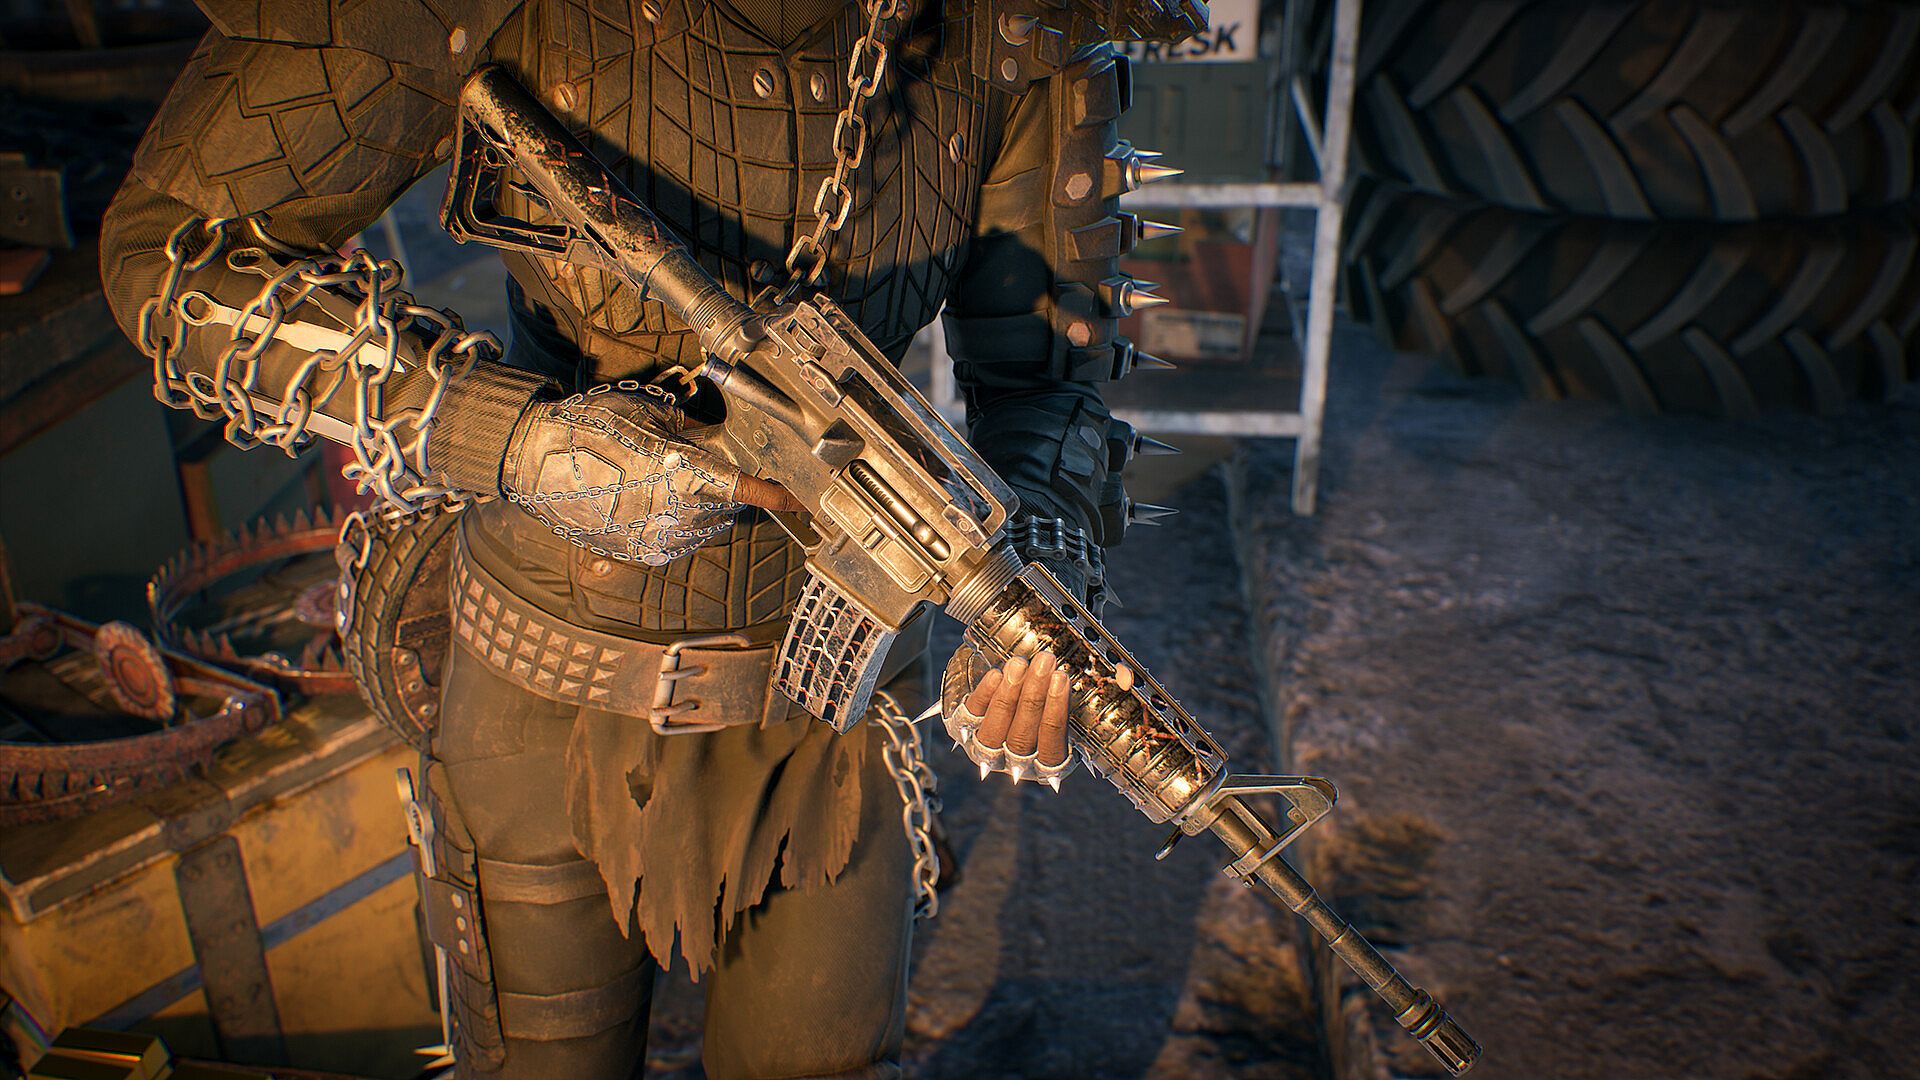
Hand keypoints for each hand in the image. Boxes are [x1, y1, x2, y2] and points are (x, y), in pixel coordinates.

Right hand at [500, 385, 799, 563]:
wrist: (534, 463)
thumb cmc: (591, 430)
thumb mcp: (652, 417)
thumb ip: (697, 434)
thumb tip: (723, 441)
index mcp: (688, 474)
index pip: (753, 490)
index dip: (782, 494)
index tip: (802, 498)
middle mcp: (680, 513)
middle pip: (730, 507)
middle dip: (725, 488)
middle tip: (696, 463)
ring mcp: (660, 539)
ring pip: (707, 526)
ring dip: (701, 507)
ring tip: (662, 479)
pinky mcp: (643, 554)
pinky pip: (679, 540)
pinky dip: (676, 523)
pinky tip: (646, 499)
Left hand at [936, 643, 1129, 790]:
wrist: (1008, 681)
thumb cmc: (1051, 687)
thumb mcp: (1075, 688)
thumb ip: (1104, 682)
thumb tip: (1127, 676)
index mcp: (1049, 762)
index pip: (1052, 746)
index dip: (1056, 713)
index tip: (1062, 678)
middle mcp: (1016, 762)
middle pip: (1024, 736)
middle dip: (1034, 696)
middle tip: (1045, 661)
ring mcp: (987, 748)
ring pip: (997, 731)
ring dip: (1009, 696)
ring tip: (1019, 664)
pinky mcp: (962, 728)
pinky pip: (972, 716)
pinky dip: (984, 696)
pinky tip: (997, 674)